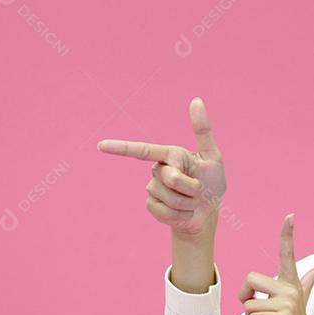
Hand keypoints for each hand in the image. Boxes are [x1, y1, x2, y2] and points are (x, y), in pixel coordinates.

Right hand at [97, 97, 226, 239]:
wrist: (208, 211)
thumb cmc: (212, 182)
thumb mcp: (212, 156)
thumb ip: (202, 130)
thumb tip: (195, 99)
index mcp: (170, 155)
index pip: (143, 150)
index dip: (121, 148)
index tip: (101, 145)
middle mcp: (158, 169)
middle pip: (171, 178)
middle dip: (192, 187)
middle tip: (200, 190)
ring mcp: (153, 188)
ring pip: (169, 197)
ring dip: (188, 203)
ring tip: (192, 202)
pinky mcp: (152, 205)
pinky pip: (164, 211)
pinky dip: (181, 215)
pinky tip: (184, 213)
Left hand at [238, 214, 313, 314]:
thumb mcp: (299, 306)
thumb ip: (306, 286)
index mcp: (291, 286)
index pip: (287, 256)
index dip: (287, 236)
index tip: (290, 216)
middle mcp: (291, 291)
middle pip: (250, 279)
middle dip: (245, 299)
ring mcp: (288, 304)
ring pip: (248, 304)